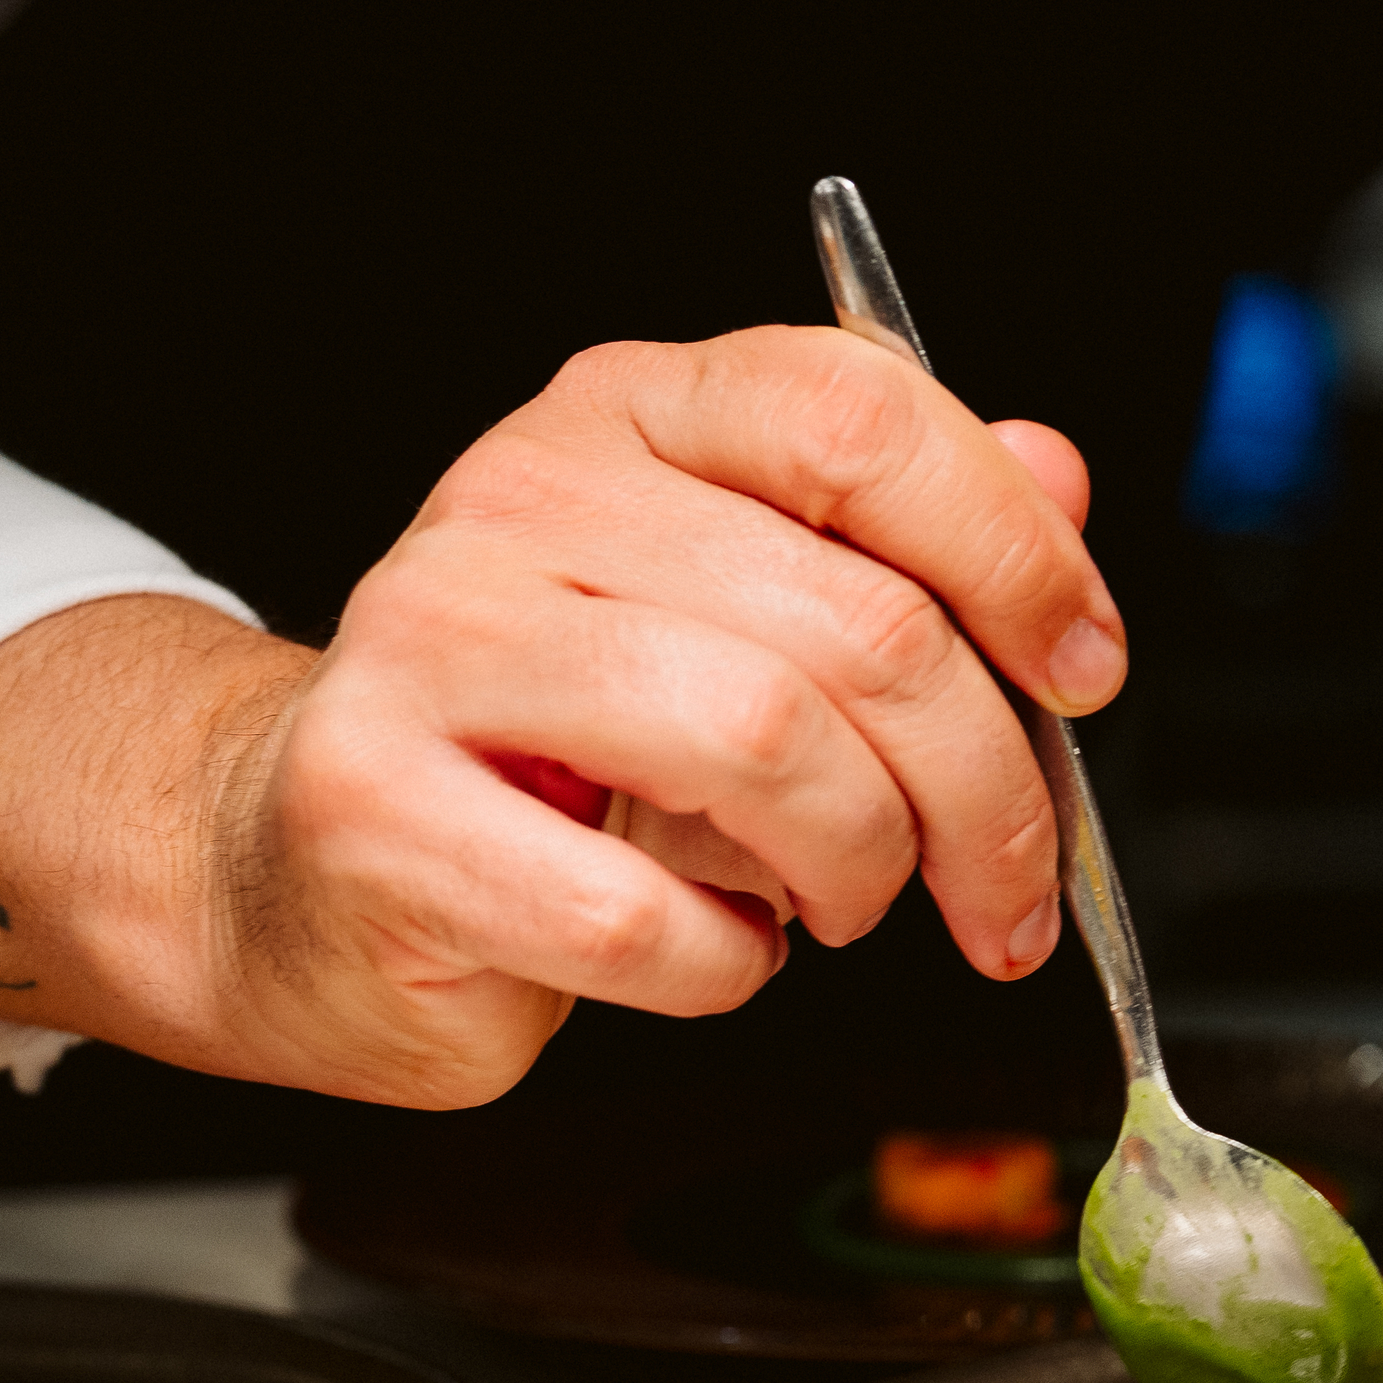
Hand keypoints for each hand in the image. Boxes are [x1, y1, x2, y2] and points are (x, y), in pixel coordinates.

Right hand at [0, 326, 1122, 1106]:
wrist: (298, 856)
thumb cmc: (558, 745)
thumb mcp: (749, 611)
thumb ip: (906, 543)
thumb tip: (1059, 476)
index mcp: (637, 416)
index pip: (861, 414)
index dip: (1015, 554)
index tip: (1083, 674)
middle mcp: (527, 499)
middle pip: (863, 629)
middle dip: (987, 793)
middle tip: (1000, 888)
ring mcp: (438, 644)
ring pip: (768, 749)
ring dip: (861, 869)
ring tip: (840, 903)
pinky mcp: (382, 809)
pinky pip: (642, 917)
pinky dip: (723, 968)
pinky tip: (705, 950)